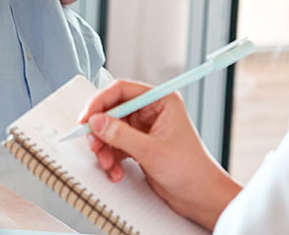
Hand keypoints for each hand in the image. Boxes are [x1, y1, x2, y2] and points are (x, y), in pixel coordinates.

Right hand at [80, 80, 241, 230]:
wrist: (201, 197)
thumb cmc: (190, 170)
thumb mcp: (152, 152)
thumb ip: (121, 135)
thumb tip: (96, 121)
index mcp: (161, 101)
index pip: (122, 90)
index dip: (101, 102)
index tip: (87, 118)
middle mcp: (152, 111)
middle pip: (114, 111)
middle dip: (101, 130)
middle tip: (94, 145)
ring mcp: (145, 129)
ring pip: (112, 130)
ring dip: (105, 148)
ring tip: (108, 164)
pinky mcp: (140, 146)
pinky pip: (117, 146)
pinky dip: (112, 158)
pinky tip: (116, 171)